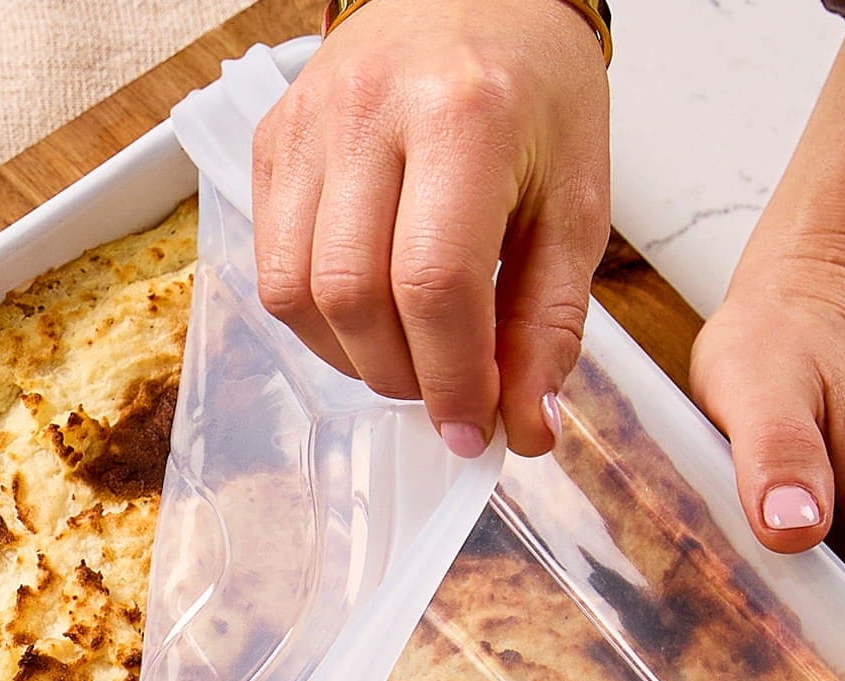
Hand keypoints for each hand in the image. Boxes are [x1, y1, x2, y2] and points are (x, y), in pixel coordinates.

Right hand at [250, 0, 609, 457]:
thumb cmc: (533, 88)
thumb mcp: (575, 199)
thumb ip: (549, 319)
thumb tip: (526, 425)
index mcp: (463, 115)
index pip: (435, 284)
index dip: (452, 377)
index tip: (474, 428)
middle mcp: (367, 113)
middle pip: (353, 297)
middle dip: (401, 375)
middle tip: (443, 392)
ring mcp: (305, 127)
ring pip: (295, 294)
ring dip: (352, 356)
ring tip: (405, 352)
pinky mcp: (269, 143)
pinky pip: (270, 268)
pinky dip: (317, 319)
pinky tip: (366, 311)